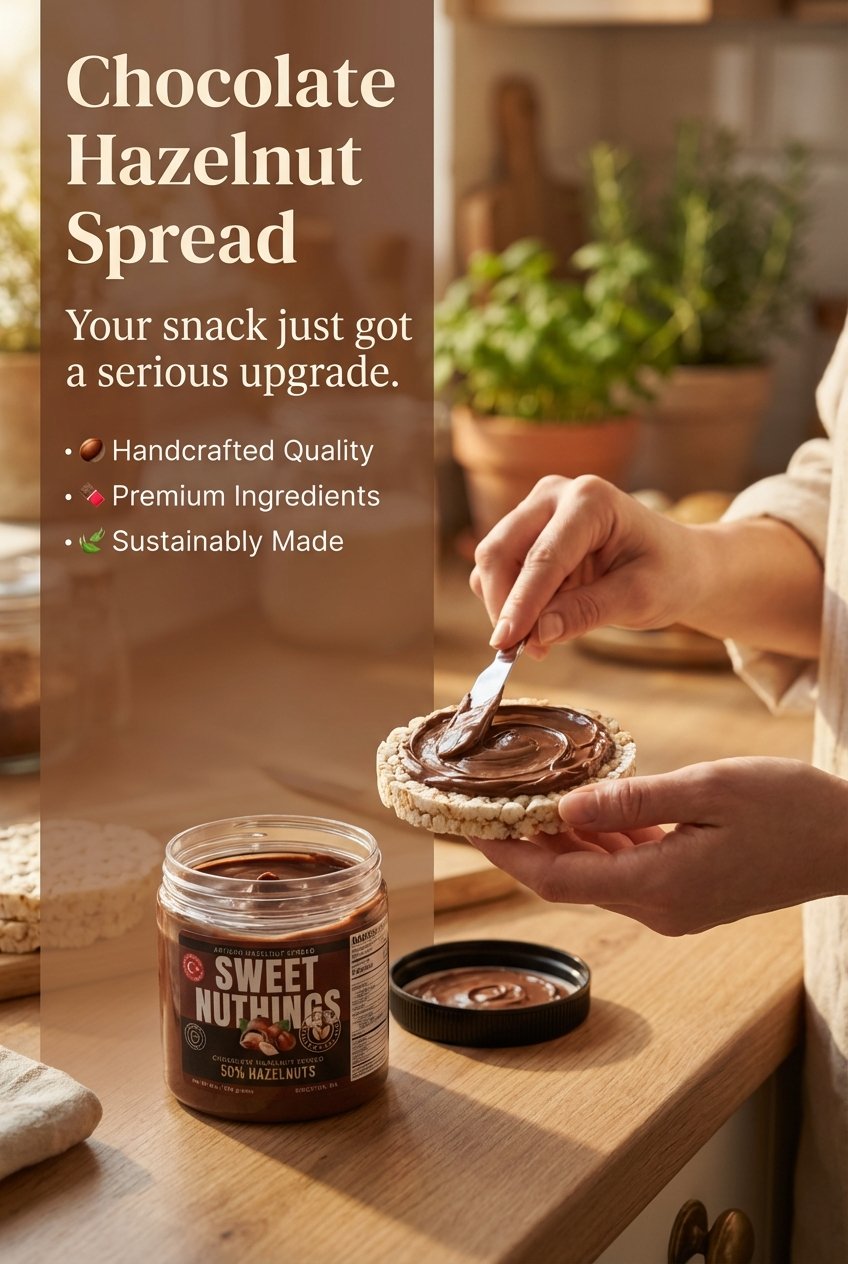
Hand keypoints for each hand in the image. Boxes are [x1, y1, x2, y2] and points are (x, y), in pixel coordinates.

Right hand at [470, 475, 699, 657]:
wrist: (679, 563)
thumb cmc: (668, 574)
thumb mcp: (639, 598)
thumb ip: (587, 612)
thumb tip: (537, 634)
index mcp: (591, 500)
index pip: (543, 557)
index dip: (521, 603)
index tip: (506, 643)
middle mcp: (555, 494)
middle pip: (500, 551)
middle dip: (504, 604)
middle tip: (519, 650)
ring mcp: (537, 509)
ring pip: (493, 562)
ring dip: (506, 606)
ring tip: (542, 640)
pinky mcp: (527, 531)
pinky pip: (500, 570)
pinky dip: (511, 601)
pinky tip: (543, 621)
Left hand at [470, 758, 847, 934]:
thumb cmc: (791, 809)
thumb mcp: (709, 789)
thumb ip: (633, 800)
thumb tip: (566, 806)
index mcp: (659, 885)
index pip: (556, 878)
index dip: (506, 853)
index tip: (466, 827)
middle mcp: (660, 907)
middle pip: (568, 879)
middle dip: (523, 844)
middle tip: (484, 804)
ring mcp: (675, 906)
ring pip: (596, 873)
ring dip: (561, 839)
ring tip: (524, 798)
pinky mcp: (689, 894)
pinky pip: (627, 869)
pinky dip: (601, 840)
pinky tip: (588, 807)